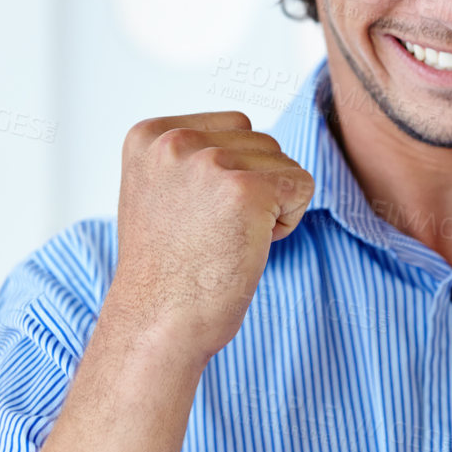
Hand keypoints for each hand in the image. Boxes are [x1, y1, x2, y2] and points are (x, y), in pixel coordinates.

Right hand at [106, 110, 315, 363]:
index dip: (229, 175)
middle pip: (260, 141)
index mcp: (149, 136)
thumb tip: (248, 139)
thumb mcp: (159, 193)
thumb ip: (190, 158)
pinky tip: (249, 246)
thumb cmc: (165, 272)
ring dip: (270, 205)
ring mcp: (209, 162)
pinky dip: (287, 221)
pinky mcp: (246, 189)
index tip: (195, 217)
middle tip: (213, 235)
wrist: (158, 324)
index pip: (231, 127)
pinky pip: (302, 186)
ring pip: (283, 163)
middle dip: (253, 188)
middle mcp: (174, 140)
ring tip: (226, 241)